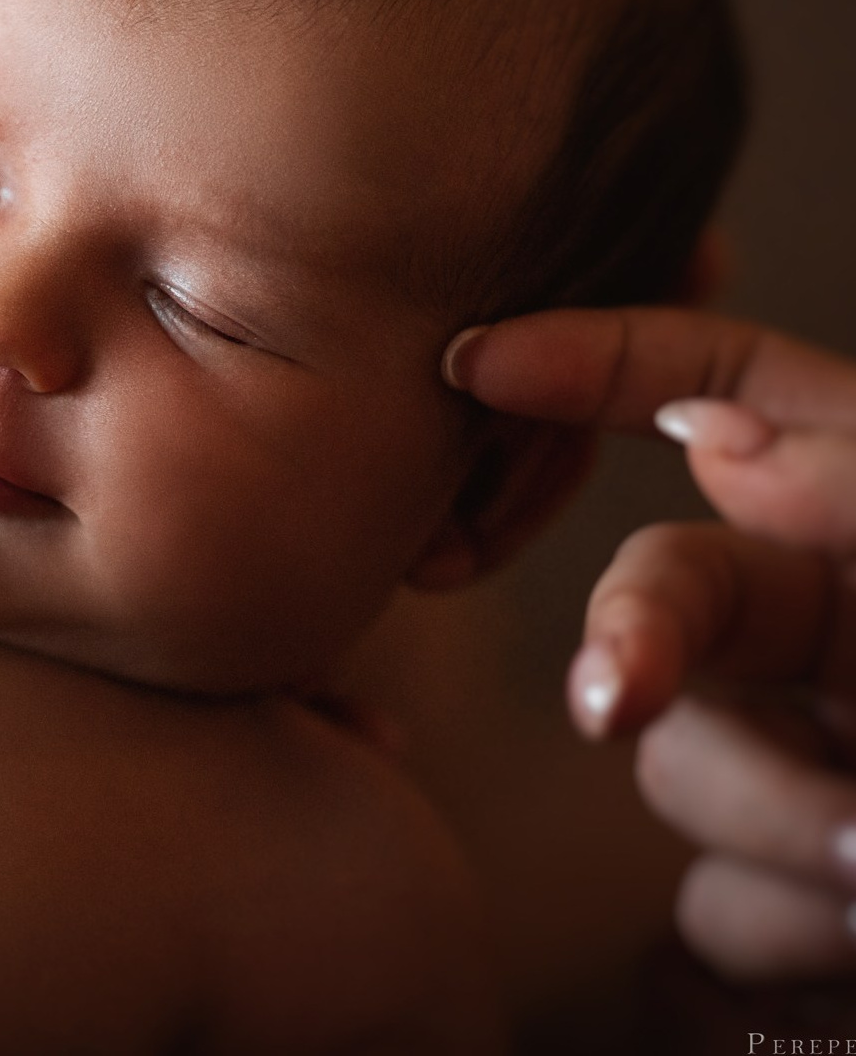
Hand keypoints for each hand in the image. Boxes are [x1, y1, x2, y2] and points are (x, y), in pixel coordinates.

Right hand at [445, 308, 855, 980]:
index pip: (717, 379)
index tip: (482, 360)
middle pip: (664, 595)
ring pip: (680, 773)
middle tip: (620, 696)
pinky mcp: (789, 909)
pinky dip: (789, 947)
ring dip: (776, 827)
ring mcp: (803, 768)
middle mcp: (823, 631)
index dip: (596, 357)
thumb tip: (713, 439)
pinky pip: (714, 924)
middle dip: (635, 637)